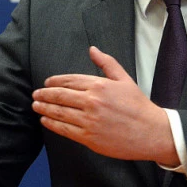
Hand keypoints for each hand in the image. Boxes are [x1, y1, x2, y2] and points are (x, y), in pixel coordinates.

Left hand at [32, 46, 177, 164]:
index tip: (46, 83)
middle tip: (35, 95)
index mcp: (99, 85)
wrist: (151, 132)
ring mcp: (89, 120)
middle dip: (44, 95)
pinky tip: (45, 120)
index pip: (70, 81)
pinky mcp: (89, 138)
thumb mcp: (124, 79)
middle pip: (60, 96)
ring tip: (36, 106)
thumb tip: (92, 49)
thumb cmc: (138, 105)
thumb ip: (106, 63)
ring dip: (44, 108)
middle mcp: (92, 101)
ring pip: (59, 113)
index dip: (55, 81)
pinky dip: (52, 124)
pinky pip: (65, 129)